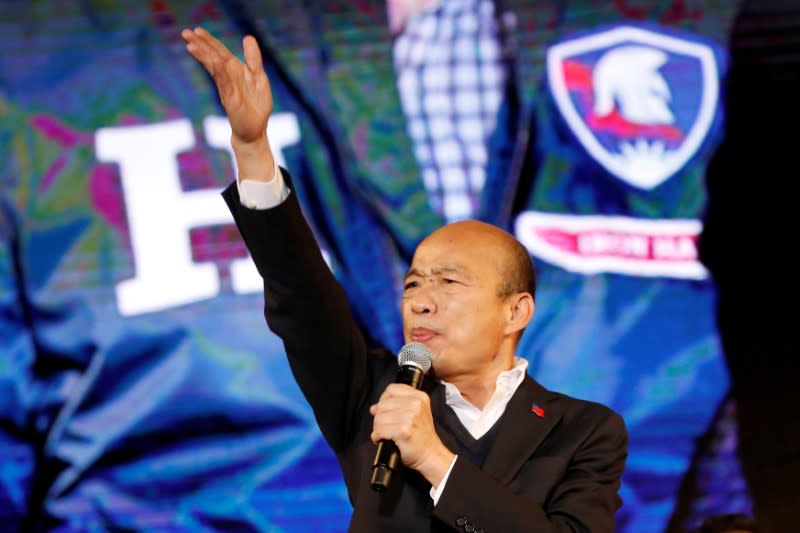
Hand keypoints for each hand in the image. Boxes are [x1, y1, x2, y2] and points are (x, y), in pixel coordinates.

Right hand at [181, 27, 271, 146]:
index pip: (219, 52)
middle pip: (213, 58)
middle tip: (185, 33)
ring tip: (191, 45)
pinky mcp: (232, 100)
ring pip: (215, 69)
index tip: (196, 30)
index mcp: (235, 71)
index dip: (209, 41)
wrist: (255, 130)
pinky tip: (214, 62)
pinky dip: (220, 72)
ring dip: (204, 57)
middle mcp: (228, 78)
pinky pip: (225, 83)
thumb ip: (253, 58)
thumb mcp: (258, 77)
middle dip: (200, 46)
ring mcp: (228, 88)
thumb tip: (247, 36)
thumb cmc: (256, 105)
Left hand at [370, 384, 455, 487]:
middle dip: (379, 417)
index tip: (386, 411)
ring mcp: (410, 417)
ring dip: (378, 428)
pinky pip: (379, 430)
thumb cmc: (421, 435)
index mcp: (419, 397)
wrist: (430, 454)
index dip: (384, 400)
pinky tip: (383, 439)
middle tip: (386, 426)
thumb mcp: (415, 413)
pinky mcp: (404, 431)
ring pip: (379, 418)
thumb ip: (395, 406)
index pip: (391, 389)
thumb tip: (373, 408)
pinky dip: (377, 437)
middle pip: (382, 404)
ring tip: (386, 434)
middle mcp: (416, 404)